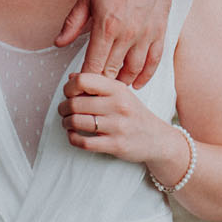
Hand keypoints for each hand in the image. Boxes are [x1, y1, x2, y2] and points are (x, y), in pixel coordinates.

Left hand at [55, 0, 173, 84]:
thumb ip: (72, 23)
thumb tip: (59, 42)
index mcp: (106, 26)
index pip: (94, 65)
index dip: (85, 79)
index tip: (78, 85)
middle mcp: (127, 34)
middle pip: (112, 71)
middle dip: (101, 84)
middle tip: (92, 91)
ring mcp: (146, 35)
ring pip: (134, 70)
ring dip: (122, 82)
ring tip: (112, 88)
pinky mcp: (159, 32)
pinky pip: (154, 61)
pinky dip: (146, 75)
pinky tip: (137, 83)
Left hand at [58, 71, 179, 166]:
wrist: (158, 139)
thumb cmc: (134, 114)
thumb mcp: (121, 93)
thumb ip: (97, 84)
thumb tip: (71, 77)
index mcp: (118, 89)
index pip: (83, 80)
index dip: (69, 87)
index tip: (68, 93)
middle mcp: (118, 105)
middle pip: (75, 103)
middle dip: (63, 108)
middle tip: (64, 110)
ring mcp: (117, 126)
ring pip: (77, 122)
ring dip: (66, 123)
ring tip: (68, 122)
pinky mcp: (116, 145)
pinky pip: (84, 142)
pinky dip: (73, 138)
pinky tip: (74, 135)